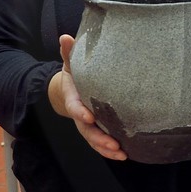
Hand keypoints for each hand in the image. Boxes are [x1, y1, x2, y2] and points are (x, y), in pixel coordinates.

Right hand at [54, 34, 125, 161]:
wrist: (71, 89)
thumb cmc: (74, 74)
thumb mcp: (70, 62)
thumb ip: (69, 53)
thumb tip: (65, 37)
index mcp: (73, 97)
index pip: (74, 106)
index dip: (80, 112)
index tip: (89, 116)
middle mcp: (80, 114)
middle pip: (86, 129)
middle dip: (98, 138)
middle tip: (112, 143)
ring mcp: (87, 125)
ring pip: (94, 140)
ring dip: (106, 149)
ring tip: (121, 153)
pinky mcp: (97, 130)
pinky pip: (102, 143)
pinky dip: (110, 151)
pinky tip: (125, 154)